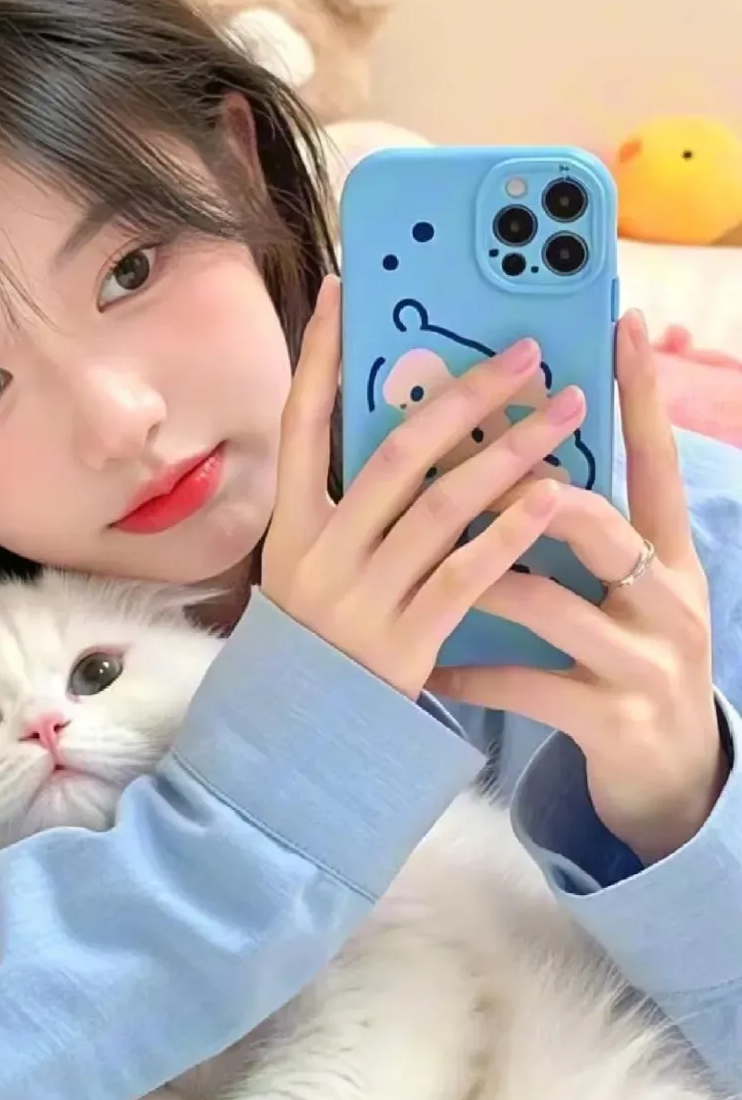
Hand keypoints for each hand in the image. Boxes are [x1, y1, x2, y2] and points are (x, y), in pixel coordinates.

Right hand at [262, 275, 582, 700]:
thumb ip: (345, 502)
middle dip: (466, 396)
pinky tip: (552, 499)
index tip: (345, 289)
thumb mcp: (306, 561)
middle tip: (526, 355)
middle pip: (396, 452)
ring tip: (563, 415)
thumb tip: (411, 426)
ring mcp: (364, 595)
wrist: (303, 732)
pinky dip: (512, 533)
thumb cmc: (316, 633)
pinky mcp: (408, 640)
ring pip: (443, 506)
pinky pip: (469, 575)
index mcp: (290, 523)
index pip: (301, 419)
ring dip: (510, 454)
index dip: (321, 352)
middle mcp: (322, 550)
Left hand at [429, 310, 723, 864]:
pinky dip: (472, 671)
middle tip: (457, 454)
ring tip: (429, 560)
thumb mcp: (623, 587)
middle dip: (526, 485)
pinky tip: (431, 666)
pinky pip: (525, 685)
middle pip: (598, 522)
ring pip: (552, 603)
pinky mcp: (610, 717)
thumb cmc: (626, 655)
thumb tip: (509, 453)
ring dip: (485, 576)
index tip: (621, 327)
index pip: (656, 459)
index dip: (642, 393)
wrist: (670, 772)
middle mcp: (665, 598)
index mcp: (665, 554)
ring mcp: (641, 660)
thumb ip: (581, 527)